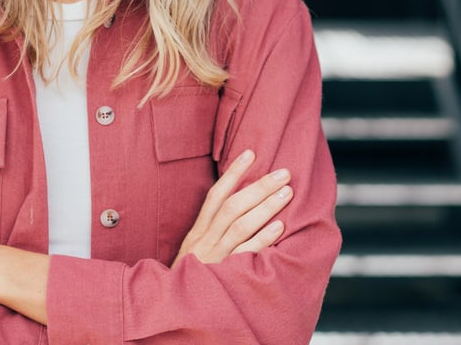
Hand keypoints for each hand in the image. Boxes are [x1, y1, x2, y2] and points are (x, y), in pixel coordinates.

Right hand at [172, 149, 291, 266]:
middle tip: (283, 173)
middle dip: (258, 187)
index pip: (215, 195)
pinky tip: (279, 226)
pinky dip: (262, 239)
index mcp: (198, 231)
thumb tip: (240, 206)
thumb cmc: (191, 277)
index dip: (233, 173)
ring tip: (287, 193)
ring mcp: (214, 256)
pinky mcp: (223, 273)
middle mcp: (205, 240)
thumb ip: (212, 230)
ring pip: (240, 225)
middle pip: (232, 206)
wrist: (174, 306)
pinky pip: (245, 253)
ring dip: (265, 207)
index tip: (251, 153)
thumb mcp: (195, 250)